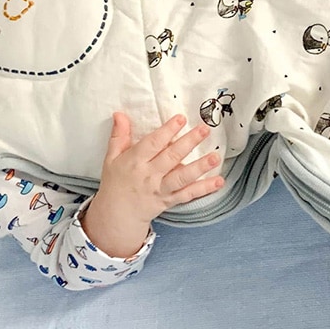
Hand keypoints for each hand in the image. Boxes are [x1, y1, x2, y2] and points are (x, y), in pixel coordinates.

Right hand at [81, 112, 223, 256]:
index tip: (180, 119)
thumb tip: (120, 114)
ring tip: (215, 157)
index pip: (152, 144)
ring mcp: (160, 189)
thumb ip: (119, 136)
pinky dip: (204, 189)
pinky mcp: (170, 200)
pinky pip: (188, 195)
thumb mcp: (111, 158)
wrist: (117, 214)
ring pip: (182, 177)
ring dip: (200, 167)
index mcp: (134, 162)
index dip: (167, 131)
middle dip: (189, 143)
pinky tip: (218, 181)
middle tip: (204, 130)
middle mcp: (149, 176)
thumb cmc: (115, 182)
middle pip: (171, 157)